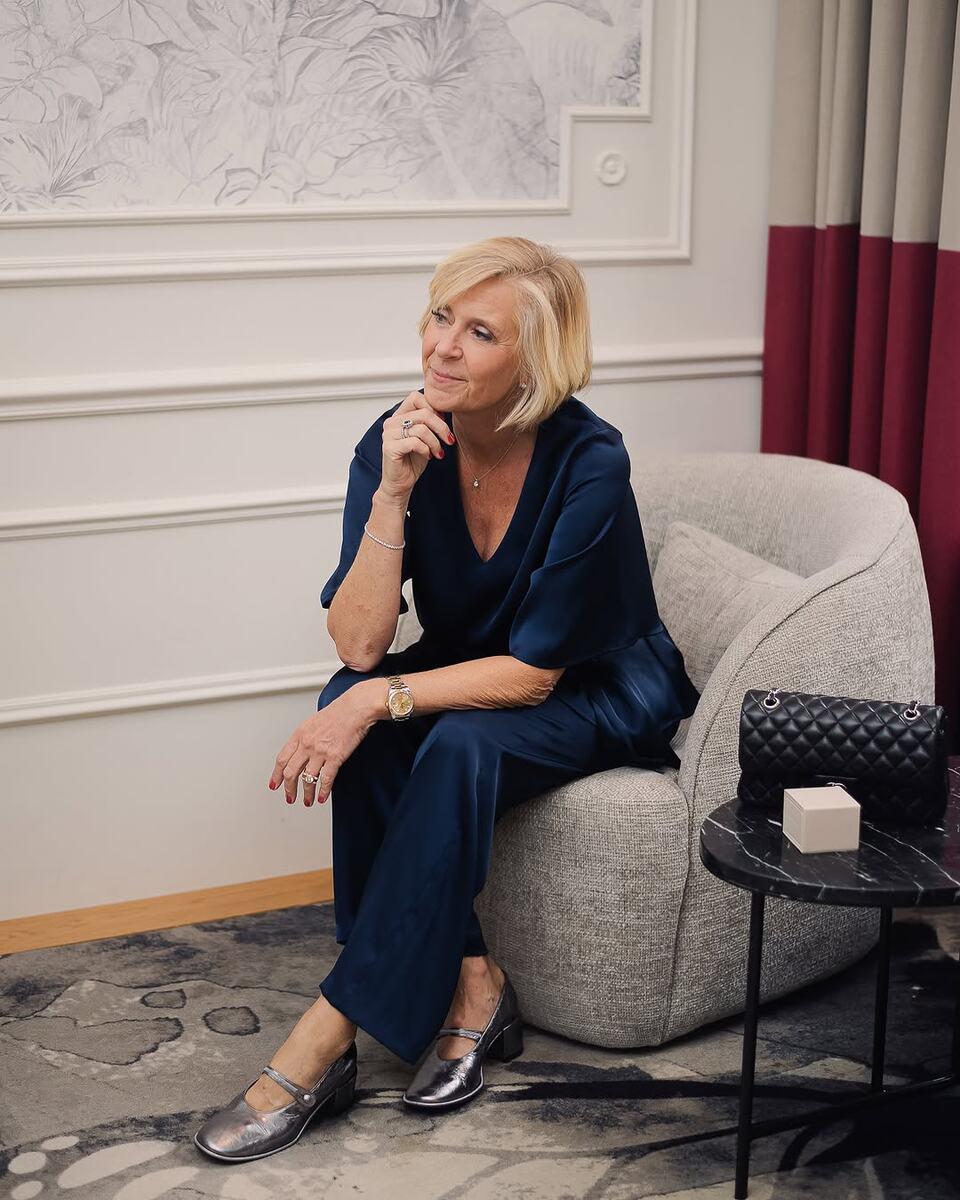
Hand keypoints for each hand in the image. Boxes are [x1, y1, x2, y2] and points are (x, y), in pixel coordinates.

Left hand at [267, 684, 375, 806]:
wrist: (355, 708)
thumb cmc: (339, 712)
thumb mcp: (313, 722)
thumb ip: (305, 737)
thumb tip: (301, 752)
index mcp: (299, 734)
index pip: (282, 759)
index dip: (276, 774)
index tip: (275, 784)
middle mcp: (307, 744)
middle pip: (291, 772)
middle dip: (289, 789)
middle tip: (290, 797)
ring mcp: (320, 752)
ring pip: (307, 779)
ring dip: (306, 794)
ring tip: (307, 801)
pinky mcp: (335, 757)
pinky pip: (326, 779)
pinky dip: (322, 791)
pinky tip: (321, 797)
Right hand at [378, 389, 455, 499]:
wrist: (401, 483)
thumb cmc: (413, 460)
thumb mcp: (425, 437)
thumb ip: (429, 421)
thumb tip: (444, 409)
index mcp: (399, 416)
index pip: (416, 397)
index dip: (434, 408)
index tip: (443, 424)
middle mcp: (391, 422)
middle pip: (424, 413)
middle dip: (441, 428)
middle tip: (448, 440)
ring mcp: (389, 435)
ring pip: (422, 429)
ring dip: (435, 442)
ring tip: (438, 452)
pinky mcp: (390, 448)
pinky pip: (415, 442)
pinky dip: (426, 449)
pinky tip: (428, 456)